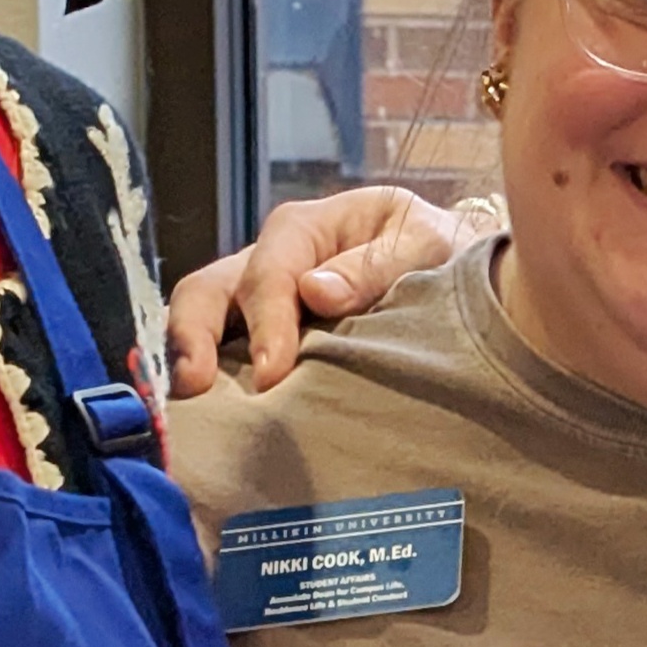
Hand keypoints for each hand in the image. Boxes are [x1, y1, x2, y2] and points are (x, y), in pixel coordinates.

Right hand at [160, 187, 477, 392]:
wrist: (459, 277)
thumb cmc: (440, 254)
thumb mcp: (425, 244)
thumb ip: (375, 266)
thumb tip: (315, 291)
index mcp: (307, 228)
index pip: (270, 272)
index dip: (265, 322)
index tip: (271, 373)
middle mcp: (271, 262)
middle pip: (209, 289)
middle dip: (193, 334)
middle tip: (195, 386)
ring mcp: (259, 303)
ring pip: (202, 319)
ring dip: (187, 358)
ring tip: (187, 405)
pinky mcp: (261, 340)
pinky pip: (221, 353)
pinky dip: (209, 380)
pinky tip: (205, 417)